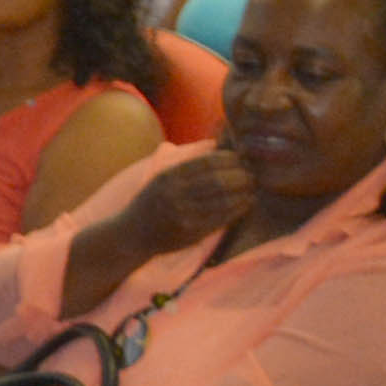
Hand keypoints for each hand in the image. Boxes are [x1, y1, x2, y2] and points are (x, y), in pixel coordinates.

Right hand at [125, 148, 260, 256]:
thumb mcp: (162, 179)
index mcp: (168, 176)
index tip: (242, 159)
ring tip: (253, 189)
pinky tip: (246, 204)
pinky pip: (221, 218)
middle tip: (253, 175)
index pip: (207, 163)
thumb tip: (220, 151)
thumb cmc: (152, 202)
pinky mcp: (191, 232)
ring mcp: (184, 214)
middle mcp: (175, 194)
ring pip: (223, 200)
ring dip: (243, 194)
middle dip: (241, 176)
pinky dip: (238, 210)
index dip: (229, 159)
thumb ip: (187, 167)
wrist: (132, 234)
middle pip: (218, 181)